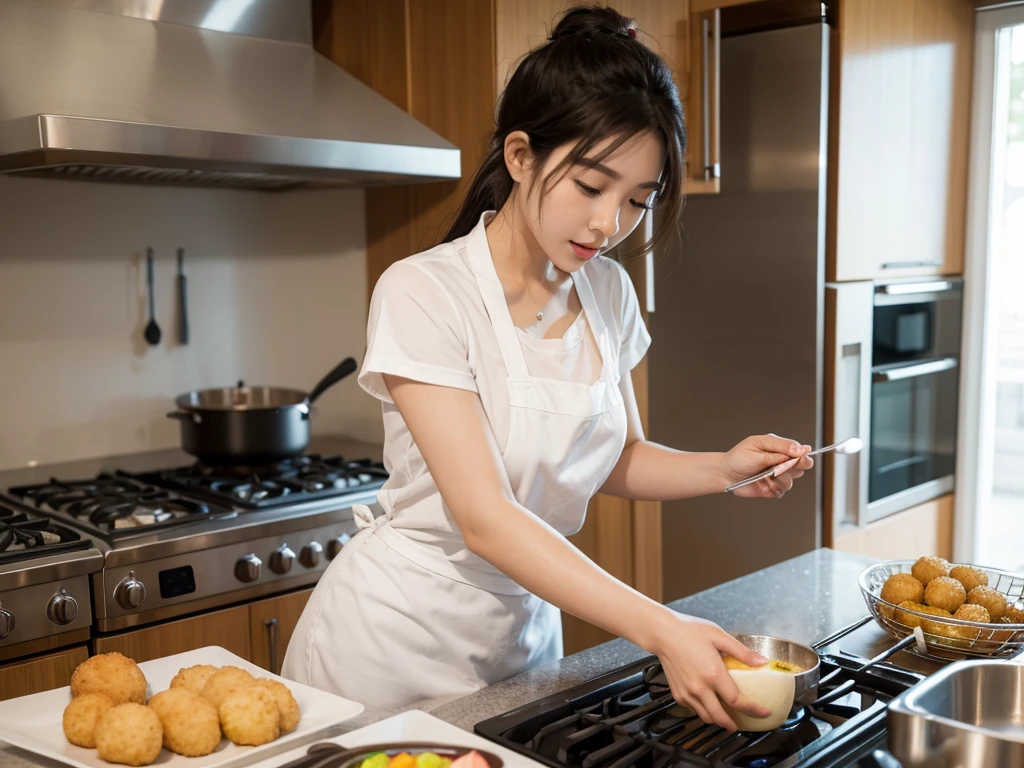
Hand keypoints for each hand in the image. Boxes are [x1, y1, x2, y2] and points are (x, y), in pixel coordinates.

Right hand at [650, 612, 772, 730]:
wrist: (662, 633)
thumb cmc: (689, 630)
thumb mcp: (719, 636)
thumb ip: (742, 651)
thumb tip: (762, 661)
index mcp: (713, 674)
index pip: (737, 701)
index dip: (753, 710)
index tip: (764, 712)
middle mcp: (699, 687)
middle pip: (721, 717)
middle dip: (735, 724)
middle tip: (744, 723)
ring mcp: (687, 693)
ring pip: (706, 717)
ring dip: (719, 720)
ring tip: (727, 717)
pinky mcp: (677, 694)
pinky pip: (694, 709)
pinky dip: (704, 711)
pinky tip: (709, 703)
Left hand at [723, 434, 812, 497]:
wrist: (725, 474)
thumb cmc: (739, 457)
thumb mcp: (758, 445)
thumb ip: (780, 448)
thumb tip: (800, 449)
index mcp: (779, 448)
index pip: (800, 451)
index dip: (803, 454)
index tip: (798, 457)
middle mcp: (782, 461)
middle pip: (803, 465)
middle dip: (798, 466)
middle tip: (786, 465)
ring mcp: (778, 476)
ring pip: (792, 479)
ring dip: (782, 477)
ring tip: (768, 474)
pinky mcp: (773, 488)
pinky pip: (782, 490)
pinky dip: (775, 487)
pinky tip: (765, 483)